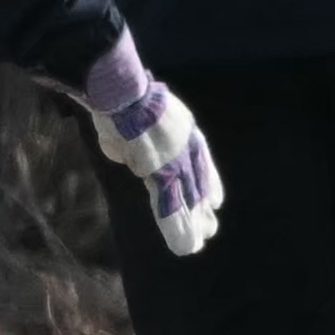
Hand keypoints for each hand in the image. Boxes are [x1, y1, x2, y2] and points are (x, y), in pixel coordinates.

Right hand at [79, 35, 223, 257]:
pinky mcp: (161, 173)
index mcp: (183, 130)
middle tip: (210, 228)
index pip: (201, 161)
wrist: (121, 89)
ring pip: (188, 199)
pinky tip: (185, 245)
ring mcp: (176, 161)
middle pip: (197, 183)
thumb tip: (124, 152)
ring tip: (198, 244)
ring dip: (192, 224)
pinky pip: (170, 207)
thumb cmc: (118, 97)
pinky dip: (176, 228)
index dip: (209, 182)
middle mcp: (185, 148)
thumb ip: (130, 141)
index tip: (216, 200)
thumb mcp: (131, 119)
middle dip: (203, 207)